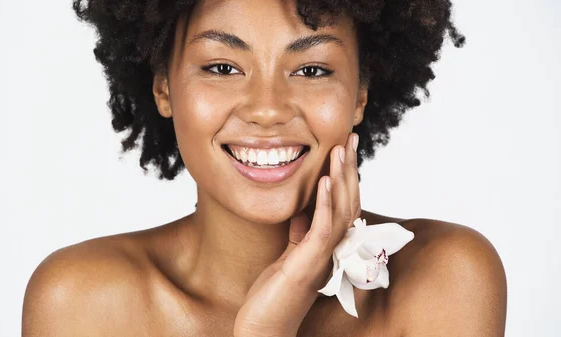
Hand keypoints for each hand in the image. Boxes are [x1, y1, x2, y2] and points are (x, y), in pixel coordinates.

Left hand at [233, 133, 361, 336]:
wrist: (265, 328)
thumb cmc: (274, 295)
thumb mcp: (288, 255)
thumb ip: (300, 232)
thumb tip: (303, 208)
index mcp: (327, 244)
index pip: (343, 204)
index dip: (346, 175)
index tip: (345, 147)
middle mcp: (332, 249)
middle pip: (348, 201)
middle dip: (349, 168)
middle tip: (352, 137)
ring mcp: (323, 257)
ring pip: (341, 211)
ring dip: (341, 178)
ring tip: (341, 149)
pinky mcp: (309, 263)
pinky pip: (322, 228)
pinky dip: (324, 203)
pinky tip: (323, 181)